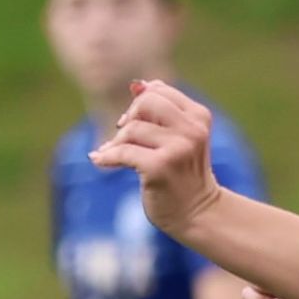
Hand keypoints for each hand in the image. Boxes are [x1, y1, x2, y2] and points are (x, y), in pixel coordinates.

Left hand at [88, 79, 222, 237]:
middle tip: (127, 138)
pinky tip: (99, 160)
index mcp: (199, 117)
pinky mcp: (160, 168)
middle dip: (130, 118)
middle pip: (146, 102)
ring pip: (132, 128)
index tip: (136, 123)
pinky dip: (106, 157)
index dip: (140, 103)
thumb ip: (161, 109)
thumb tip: (136, 85)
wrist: (197, 213)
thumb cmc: (183, 174)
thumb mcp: (179, 136)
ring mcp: (178, 149)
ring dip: (117, 143)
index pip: (158, 90)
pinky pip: (123, 152)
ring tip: (116, 156)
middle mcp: (192, 130)